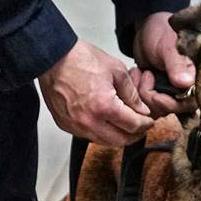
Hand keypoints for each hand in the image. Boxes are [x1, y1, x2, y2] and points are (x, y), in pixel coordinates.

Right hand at [39, 40, 153, 145]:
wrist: (52, 57)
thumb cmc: (80, 59)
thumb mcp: (115, 70)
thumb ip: (132, 93)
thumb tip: (141, 109)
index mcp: (104, 107)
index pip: (133, 126)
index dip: (145, 124)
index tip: (148, 121)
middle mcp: (89, 122)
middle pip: (121, 141)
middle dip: (134, 135)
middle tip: (140, 127)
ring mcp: (76, 126)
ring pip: (105, 142)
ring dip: (117, 136)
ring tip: (124, 125)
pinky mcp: (66, 126)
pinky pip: (89, 136)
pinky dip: (101, 133)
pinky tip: (105, 122)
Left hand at [132, 11, 196, 117]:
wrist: (147, 30)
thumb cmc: (162, 32)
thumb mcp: (168, 46)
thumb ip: (176, 65)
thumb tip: (186, 82)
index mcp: (194, 78)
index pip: (188, 103)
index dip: (170, 104)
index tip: (156, 96)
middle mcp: (185, 89)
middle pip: (171, 110)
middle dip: (152, 98)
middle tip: (145, 76)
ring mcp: (171, 93)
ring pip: (157, 110)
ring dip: (142, 94)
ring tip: (139, 73)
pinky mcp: (158, 95)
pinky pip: (146, 105)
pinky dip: (137, 93)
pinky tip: (136, 76)